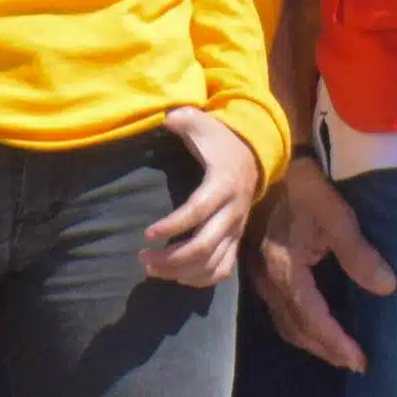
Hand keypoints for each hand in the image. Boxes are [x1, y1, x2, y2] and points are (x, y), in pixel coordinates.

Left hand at [141, 107, 261, 287]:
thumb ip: (186, 120)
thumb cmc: (220, 142)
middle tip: (143, 257)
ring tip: (151, 266)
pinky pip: (222, 270)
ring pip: (212, 263)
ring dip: (180, 272)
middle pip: (205, 245)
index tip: (147, 234)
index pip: (199, 211)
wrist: (253, 157)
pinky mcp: (235, 239)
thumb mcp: (205, 125)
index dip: (173, 225)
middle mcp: (233, 211)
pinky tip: (175, 276)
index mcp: (223, 185)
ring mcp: (235, 229)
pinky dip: (199, 279)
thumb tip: (168, 117)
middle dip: (171, 257)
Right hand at [254, 162, 396, 371]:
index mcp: (285, 271)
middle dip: (326, 349)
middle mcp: (268, 281)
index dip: (337, 343)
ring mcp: (259, 277)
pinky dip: (299, 325)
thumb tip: (387, 288)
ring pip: (284, 322)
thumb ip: (360, 254)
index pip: (314, 319)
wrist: (267, 167)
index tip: (360, 361)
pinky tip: (315, 326)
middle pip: (296, 329)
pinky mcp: (260, 270)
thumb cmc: (306, 190)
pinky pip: (279, 309)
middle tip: (354, 364)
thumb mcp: (336, 217)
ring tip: (339, 353)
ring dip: (312, 341)